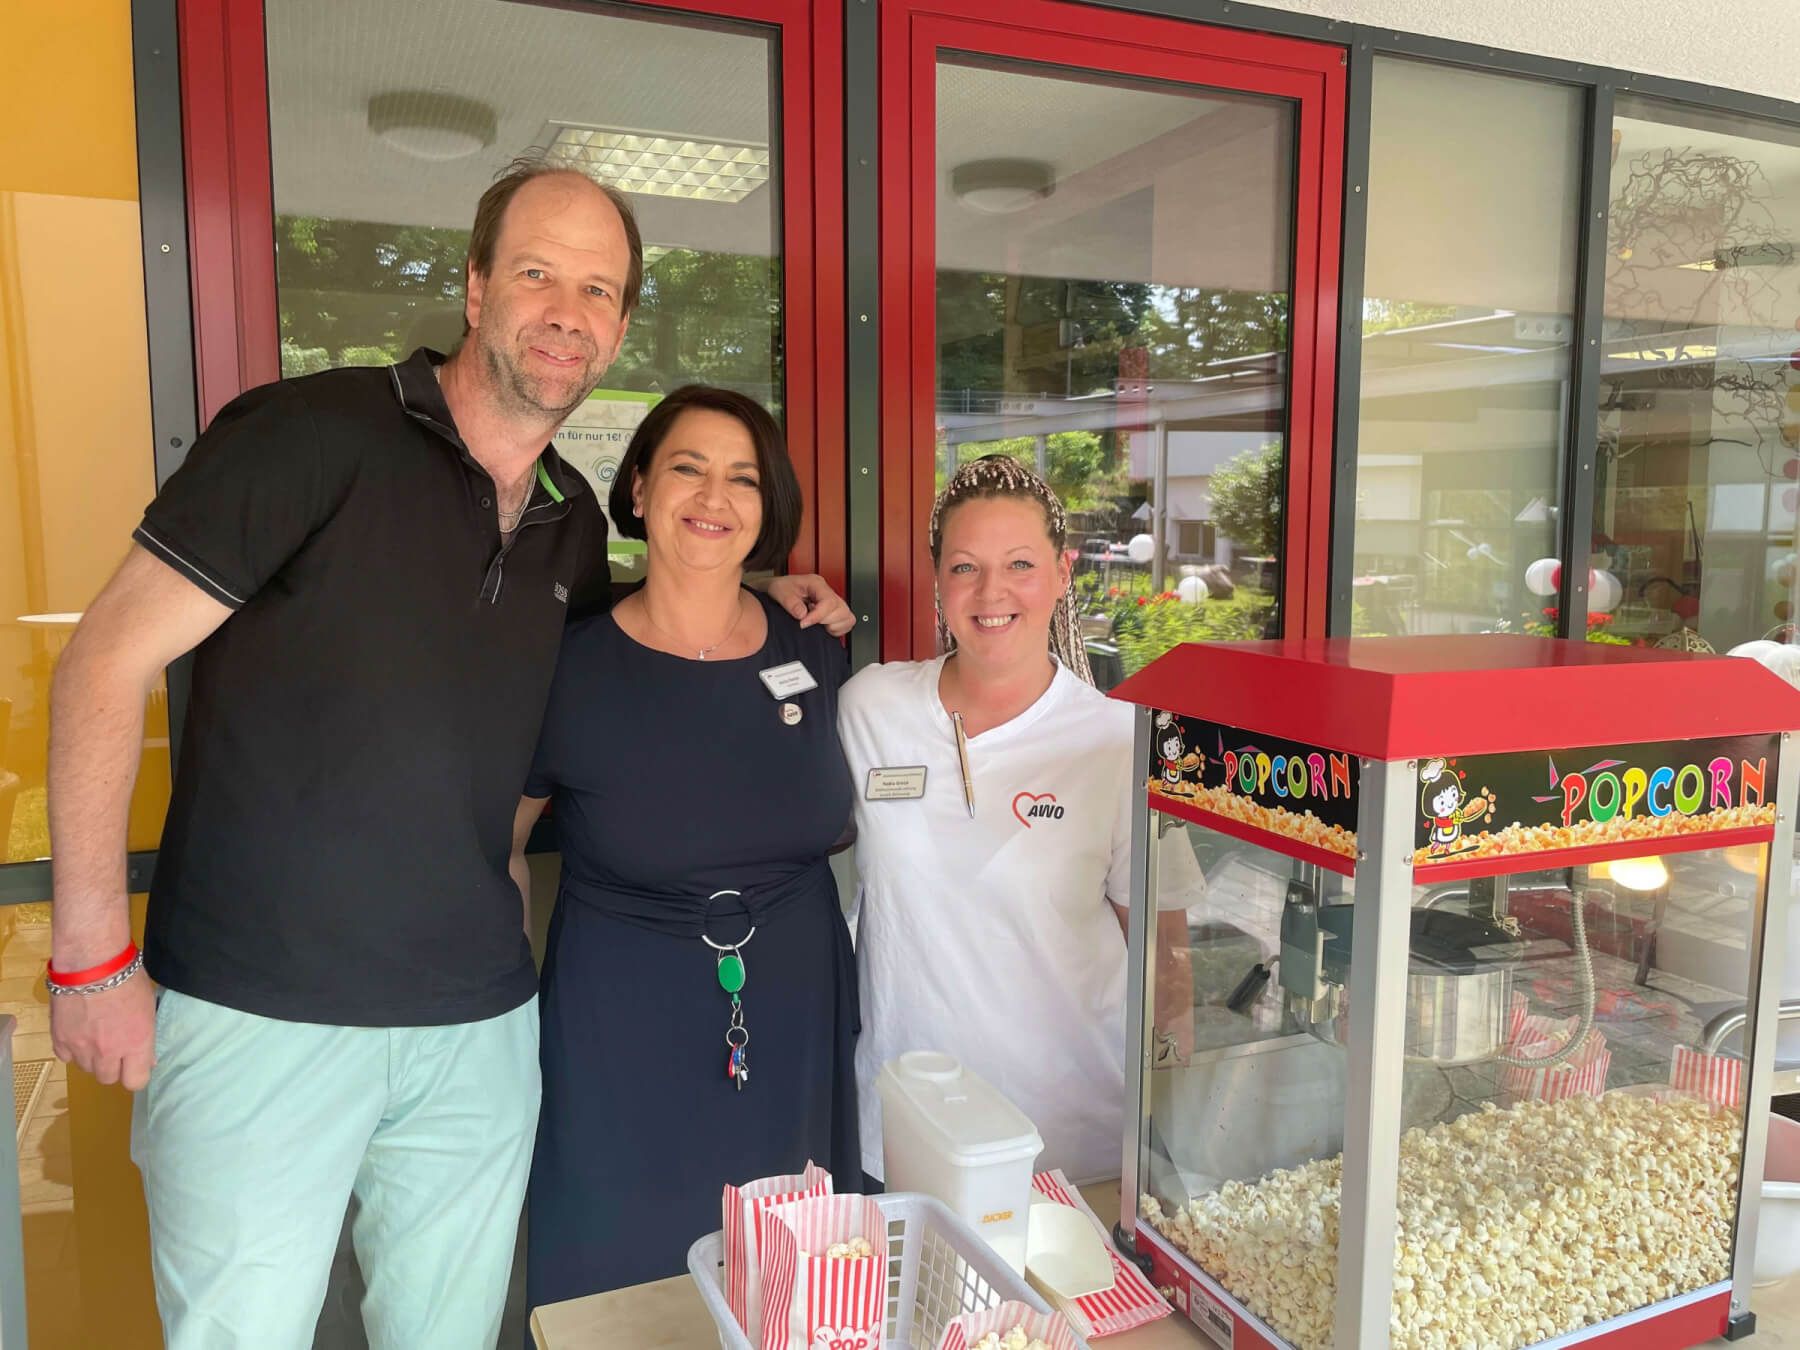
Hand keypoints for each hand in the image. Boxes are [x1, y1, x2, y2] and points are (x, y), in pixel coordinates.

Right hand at [51, 970, 155, 1090]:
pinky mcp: (60, 1040)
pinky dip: (72, 1049)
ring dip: (92, 1057)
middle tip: (114, 1047)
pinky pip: (66, 1057)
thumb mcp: (148, 1007)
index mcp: (136, 1044)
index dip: (136, 1074)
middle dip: (112, 1066)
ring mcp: (81, 1048)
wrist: (91, 965)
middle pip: (108, 1078)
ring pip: (86, 1068)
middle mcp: (109, 1052)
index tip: (135, 1064)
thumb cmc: (128, 978)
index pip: (136, 1082)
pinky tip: (78, 1032)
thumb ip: (146, 1036)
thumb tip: (148, 1059)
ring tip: (95, 1034)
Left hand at [768, 573, 854, 636]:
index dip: (818, 616)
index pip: (829, 601)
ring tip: (818, 624)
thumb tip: (802, 614)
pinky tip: (823, 628)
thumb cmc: (782, 588)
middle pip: (842, 610)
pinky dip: (837, 629)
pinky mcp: (834, 613)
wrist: (780, 591)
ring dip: (833, 625)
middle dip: (826, 621)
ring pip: (847, 617)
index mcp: (817, 583)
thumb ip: (790, 602)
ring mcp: (833, 602)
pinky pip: (846, 624)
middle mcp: (828, 592)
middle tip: (809, 622)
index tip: (803, 623)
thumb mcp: (780, 591)